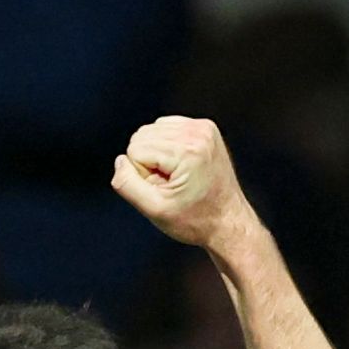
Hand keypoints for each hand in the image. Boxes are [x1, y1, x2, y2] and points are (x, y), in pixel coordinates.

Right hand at [108, 117, 253, 253]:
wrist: (228, 221)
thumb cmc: (195, 220)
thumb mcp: (154, 210)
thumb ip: (127, 185)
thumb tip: (120, 161)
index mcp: (188, 150)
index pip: (135, 149)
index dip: (141, 174)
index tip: (163, 190)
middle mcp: (198, 132)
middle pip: (142, 136)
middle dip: (147, 162)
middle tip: (169, 184)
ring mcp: (204, 127)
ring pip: (152, 130)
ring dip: (156, 154)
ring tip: (176, 176)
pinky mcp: (205, 127)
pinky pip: (166, 128)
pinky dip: (166, 147)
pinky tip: (180, 166)